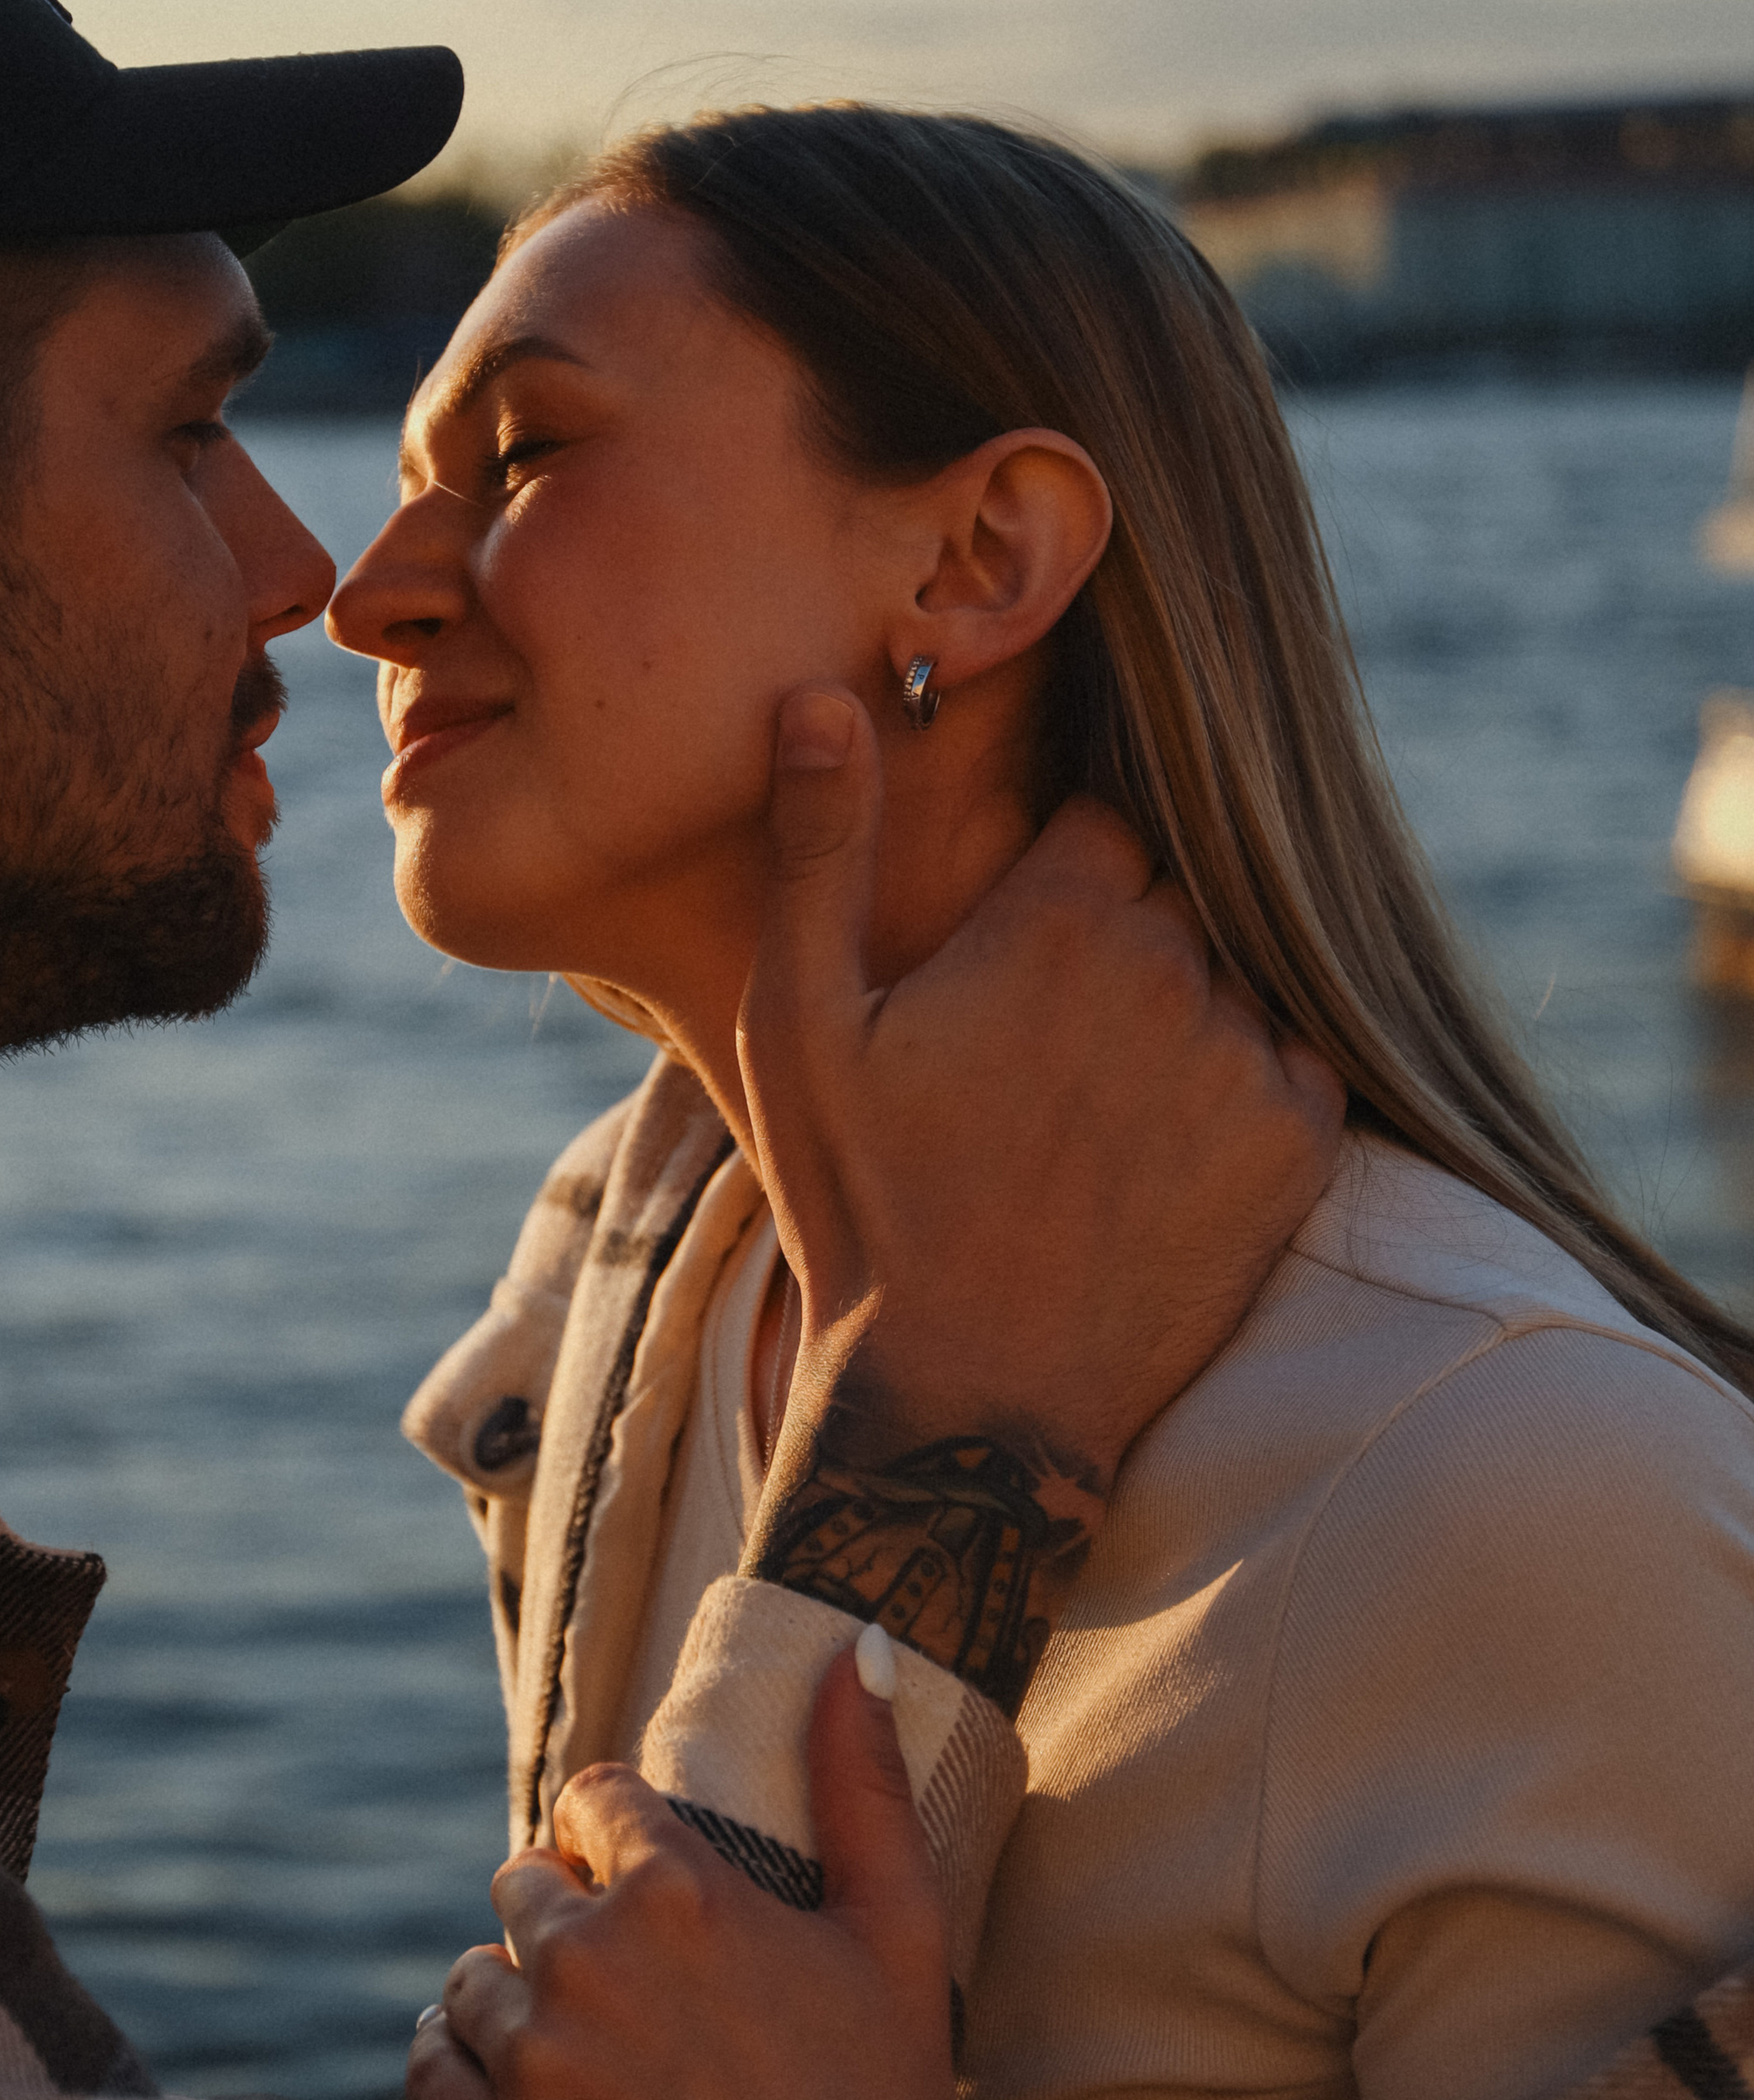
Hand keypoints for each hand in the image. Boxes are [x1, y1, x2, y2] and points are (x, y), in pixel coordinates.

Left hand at [407, 1648, 952, 2099]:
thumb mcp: (899, 1932)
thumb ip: (862, 1781)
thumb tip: (851, 1646)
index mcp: (679, 1890)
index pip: (589, 1799)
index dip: (615, 1835)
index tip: (643, 1883)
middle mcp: (589, 1961)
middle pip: (521, 1885)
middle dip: (563, 1917)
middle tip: (626, 1989)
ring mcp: (534, 2065)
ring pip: (469, 1978)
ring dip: (508, 1998)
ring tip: (578, 2052)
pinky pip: (426, 2070)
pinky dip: (456, 2071)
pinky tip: (516, 2096)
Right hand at [741, 686, 1344, 1491]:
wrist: (969, 1402)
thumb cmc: (863, 1208)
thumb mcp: (799, 1024)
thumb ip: (820, 847)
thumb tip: (824, 697)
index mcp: (1062, 915)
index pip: (1107, 822)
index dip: (1060, 879)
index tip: (1017, 948)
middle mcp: (1177, 966)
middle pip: (1180, 892)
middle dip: (1124, 939)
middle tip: (1045, 1044)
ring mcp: (1249, 1057)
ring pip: (1239, 972)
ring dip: (1187, 1010)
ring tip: (1099, 1107)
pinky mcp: (1300, 1144)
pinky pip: (1295, 1056)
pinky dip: (1245, 1081)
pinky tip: (1161, 1145)